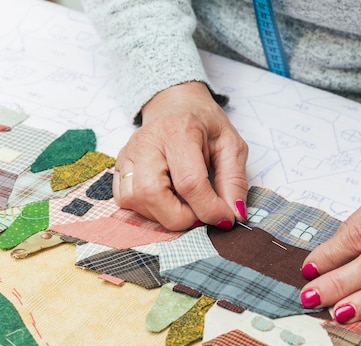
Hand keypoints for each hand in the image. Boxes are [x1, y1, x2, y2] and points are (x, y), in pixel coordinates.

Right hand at [112, 82, 248, 230]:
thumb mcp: (231, 145)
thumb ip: (234, 181)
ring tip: (185, 205)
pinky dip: (148, 211)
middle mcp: (147, 142)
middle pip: (153, 194)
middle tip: (201, 215)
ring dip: (163, 215)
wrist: (177, 105)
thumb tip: (234, 216)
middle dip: (181, 218)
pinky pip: (125, 200)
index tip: (225, 218)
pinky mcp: (119, 166)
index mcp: (179, 131)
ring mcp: (128, 154)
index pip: (189, 182)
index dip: (208, 208)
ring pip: (135, 201)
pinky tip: (167, 201)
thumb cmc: (205, 125)